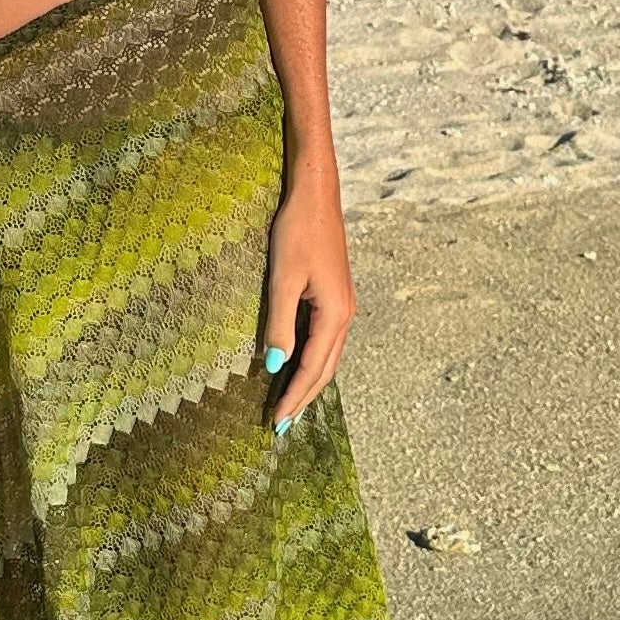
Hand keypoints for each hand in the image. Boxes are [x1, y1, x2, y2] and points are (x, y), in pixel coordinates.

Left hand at [261, 168, 356, 429]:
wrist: (315, 194)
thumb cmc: (297, 230)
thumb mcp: (282, 279)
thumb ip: (279, 324)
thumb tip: (274, 365)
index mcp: (334, 314)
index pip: (312, 368)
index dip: (294, 396)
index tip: (276, 422)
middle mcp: (344, 316)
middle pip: (325, 370)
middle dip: (303, 398)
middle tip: (281, 426)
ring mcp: (342, 307)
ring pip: (327, 357)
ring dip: (308, 383)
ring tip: (289, 406)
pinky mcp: (334, 297)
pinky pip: (324, 341)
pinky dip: (310, 362)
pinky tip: (296, 369)